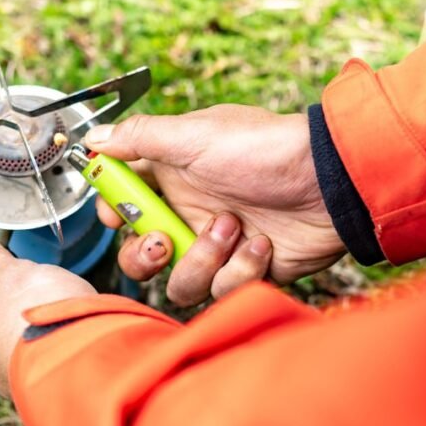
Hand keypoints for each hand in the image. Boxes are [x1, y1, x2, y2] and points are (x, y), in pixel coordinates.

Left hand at [0, 229, 96, 396]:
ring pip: (34, 342)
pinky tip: (80, 331)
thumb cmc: (36, 312)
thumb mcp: (7, 273)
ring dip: (49, 327)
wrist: (81, 359)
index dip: (0, 280)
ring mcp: (23, 380)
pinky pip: (58, 357)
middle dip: (26, 306)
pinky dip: (67, 343)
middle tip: (48, 291)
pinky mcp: (54, 387)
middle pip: (6, 323)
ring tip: (69, 311)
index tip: (19, 272)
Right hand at [84, 104, 344, 304]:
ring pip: (181, 281)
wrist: (330, 183)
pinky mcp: (248, 271)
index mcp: (175, 177)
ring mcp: (220, 246)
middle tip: (167, 240)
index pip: (126, 203)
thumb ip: (140, 138)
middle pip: (144, 254)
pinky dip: (241, 270)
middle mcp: (192, 212)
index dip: (116, 214)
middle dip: (146, 255)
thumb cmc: (265, 150)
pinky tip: (262, 244)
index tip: (118, 214)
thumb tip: (95, 140)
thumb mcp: (194, 135)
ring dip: (203, 260)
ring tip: (233, 229)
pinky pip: (222, 291)